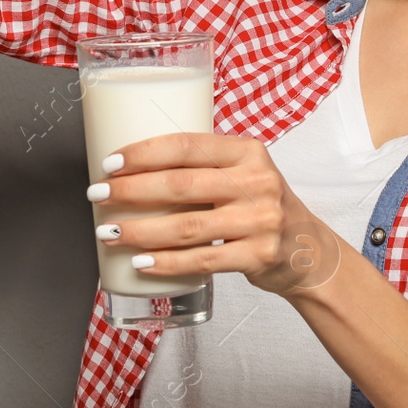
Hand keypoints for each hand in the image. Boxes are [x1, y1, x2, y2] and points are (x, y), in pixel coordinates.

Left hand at [85, 132, 345, 298]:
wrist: (309, 250)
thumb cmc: (260, 206)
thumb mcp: (244, 173)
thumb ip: (204, 166)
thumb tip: (133, 167)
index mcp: (248, 151)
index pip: (188, 145)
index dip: (144, 153)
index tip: (110, 163)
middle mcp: (257, 181)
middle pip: (181, 185)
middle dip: (131, 191)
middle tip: (98, 195)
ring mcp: (261, 220)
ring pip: (187, 226)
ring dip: (141, 230)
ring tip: (109, 232)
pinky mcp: (259, 255)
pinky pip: (203, 260)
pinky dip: (167, 263)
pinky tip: (141, 262)